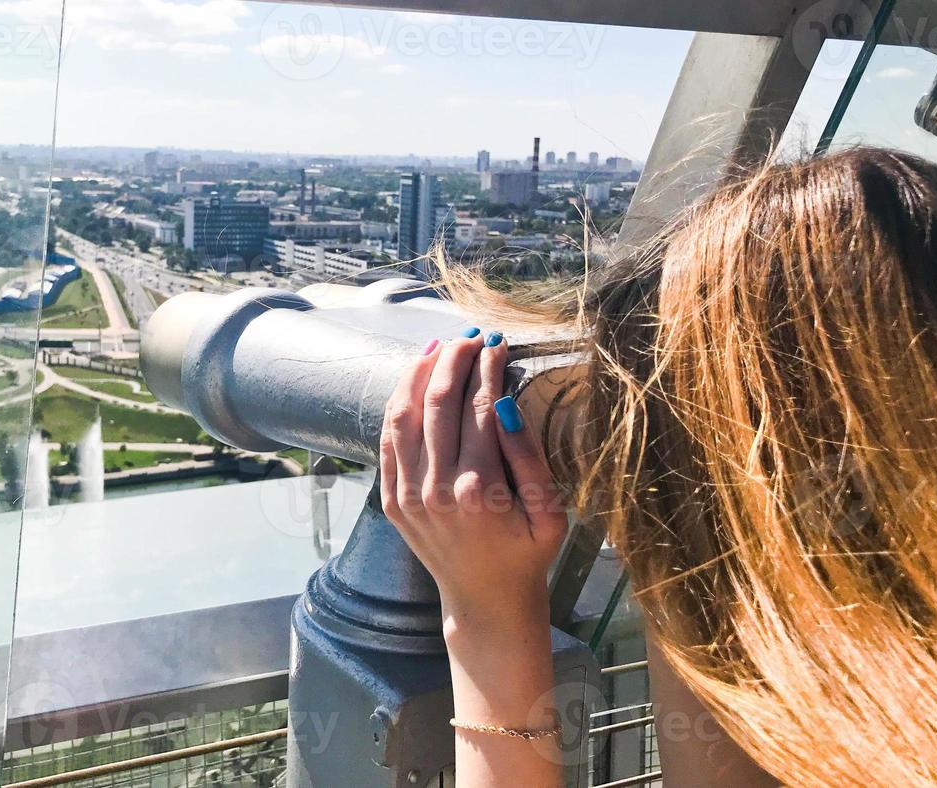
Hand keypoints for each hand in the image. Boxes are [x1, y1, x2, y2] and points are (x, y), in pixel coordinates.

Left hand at [378, 330, 567, 643]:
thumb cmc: (526, 555)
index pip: (478, 407)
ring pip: (404, 415)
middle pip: (438, 402)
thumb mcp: (549, 513)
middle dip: (454, 360)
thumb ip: (528, 457)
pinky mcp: (392, 499)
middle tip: (469, 336)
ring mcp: (407, 494)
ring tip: (440, 346)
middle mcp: (436, 488)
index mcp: (479, 490)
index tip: (496, 343)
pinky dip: (398, 403)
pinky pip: (388, 439)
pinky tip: (415, 380)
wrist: (484, 601)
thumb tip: (502, 404)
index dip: (487, 368)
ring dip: (420, 373)